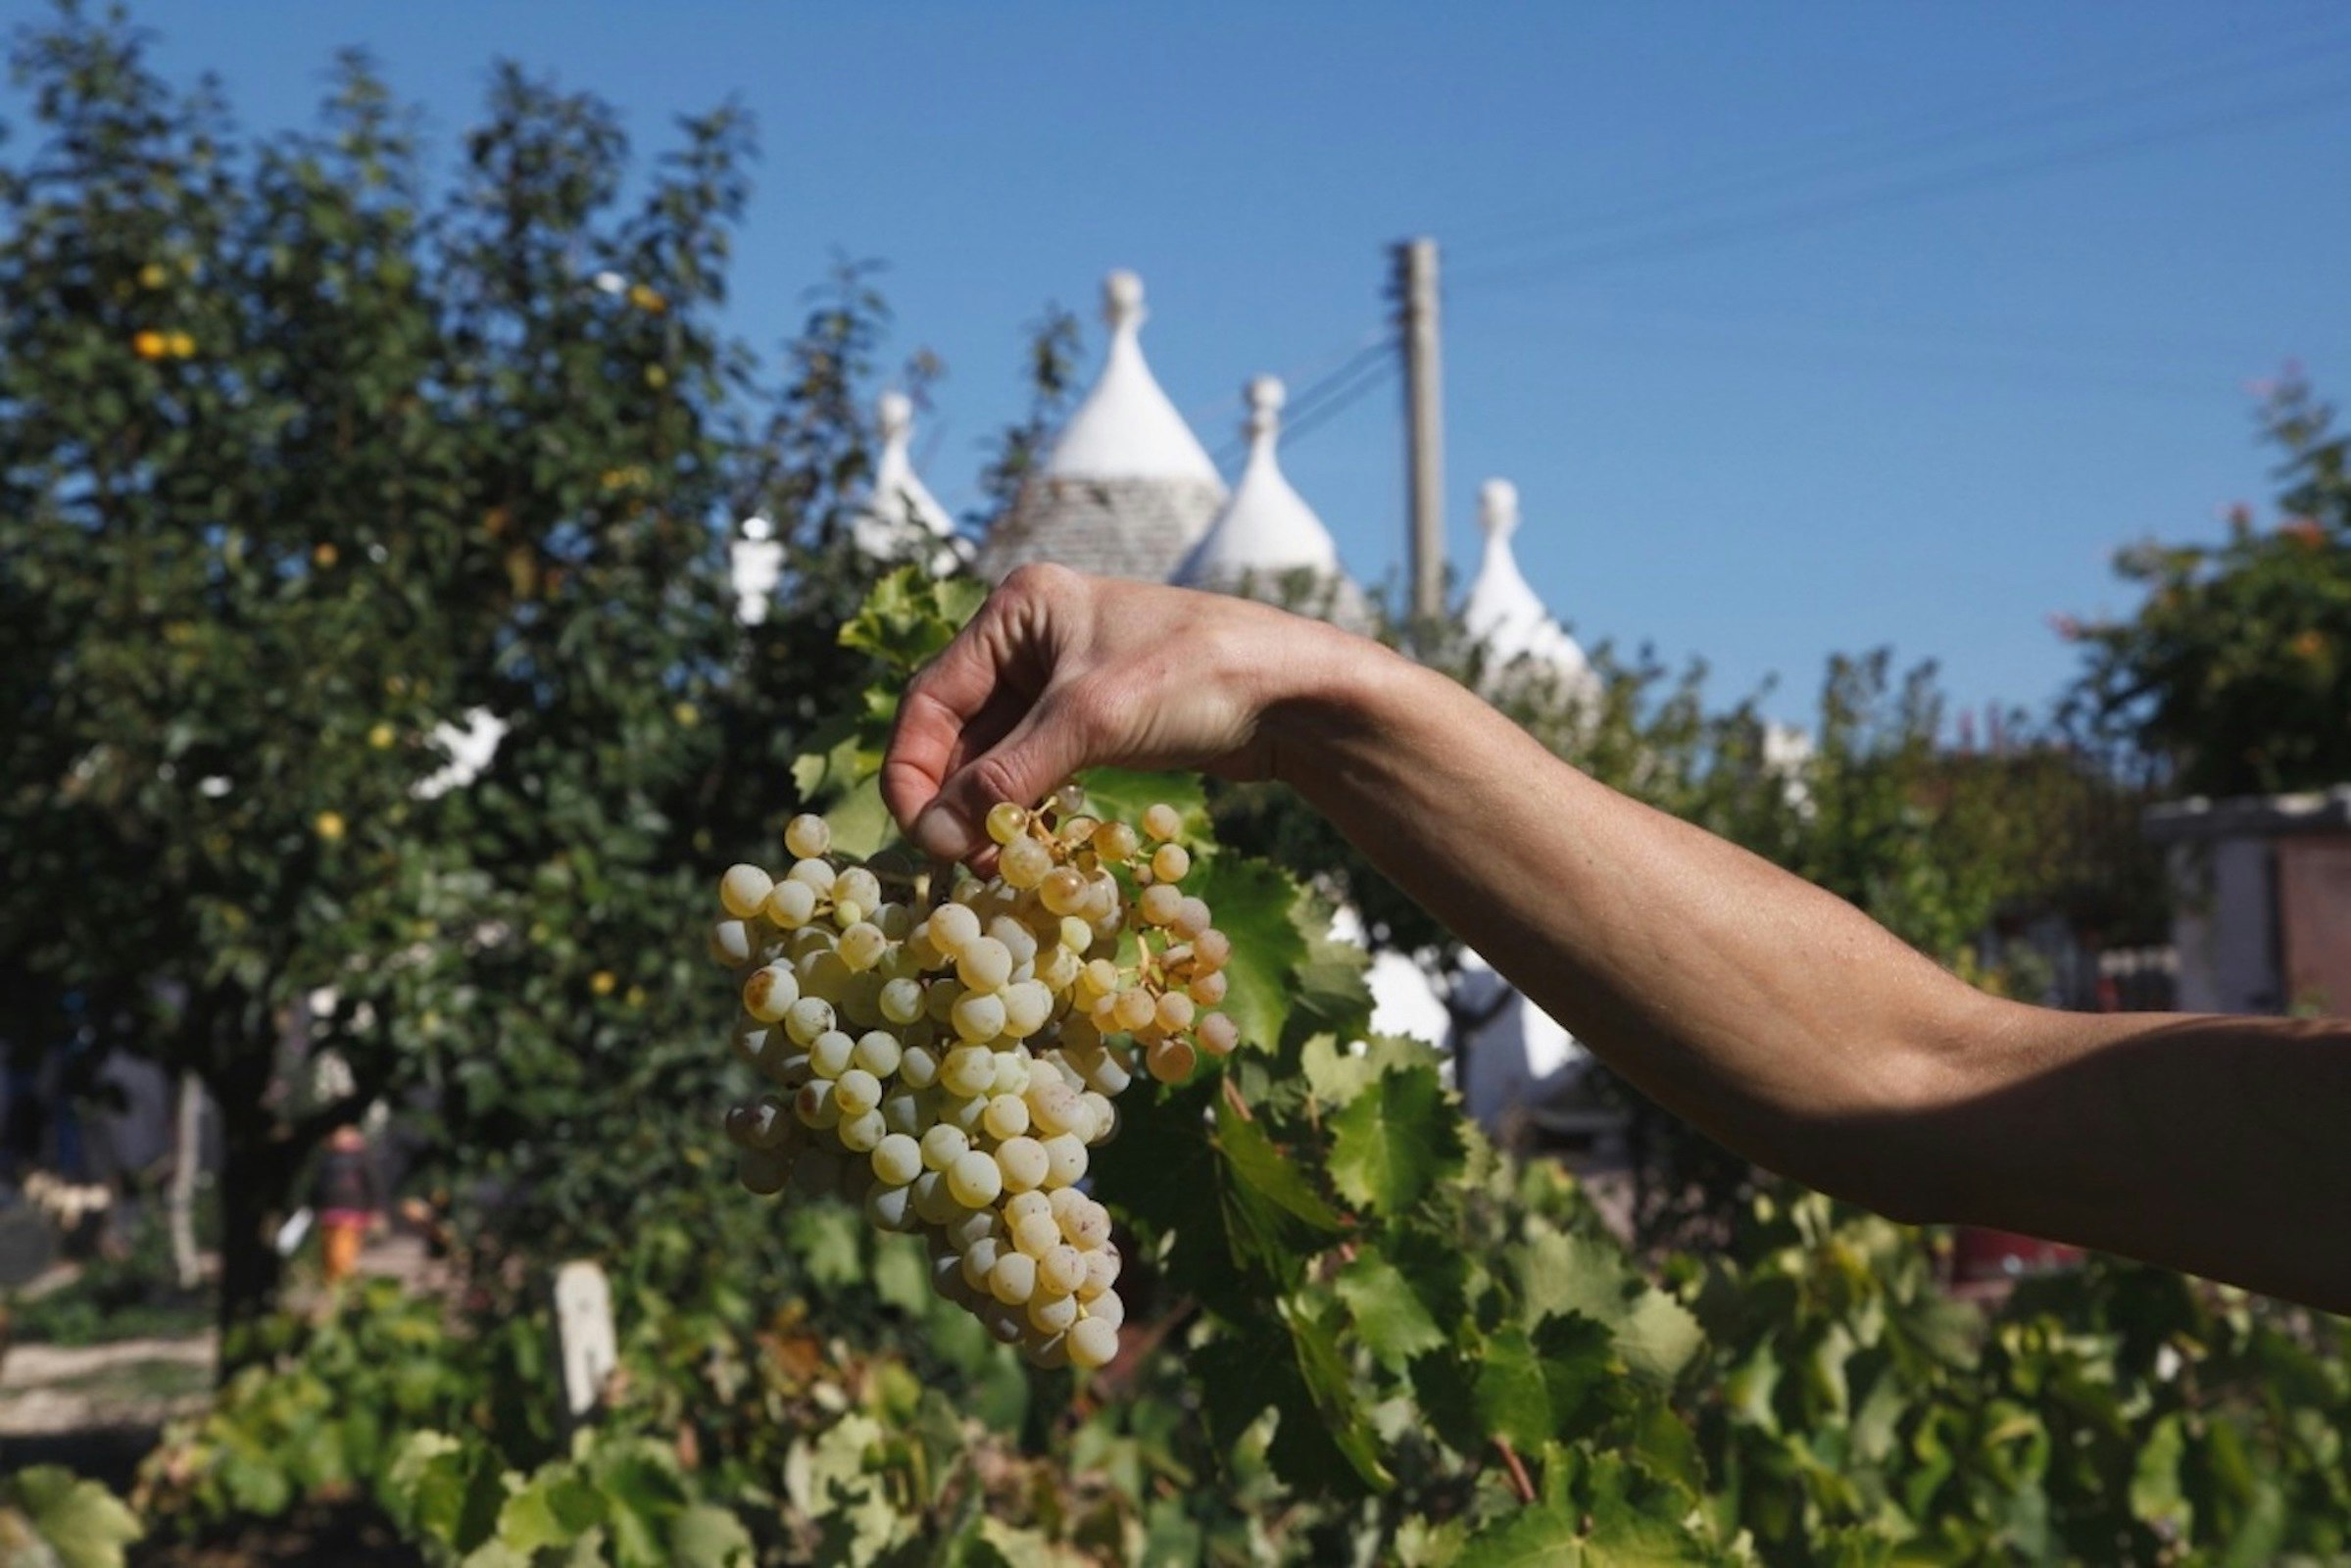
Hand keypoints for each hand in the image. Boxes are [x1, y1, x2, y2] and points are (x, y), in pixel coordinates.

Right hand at [881, 564, 1358, 861]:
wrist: (1295, 694)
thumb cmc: (1197, 677)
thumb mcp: (1091, 721)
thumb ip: (1008, 779)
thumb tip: (935, 838)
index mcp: (1018, 610)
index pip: (932, 697)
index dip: (913, 769)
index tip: (917, 836)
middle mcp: (1031, 638)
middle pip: (957, 730)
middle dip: (949, 797)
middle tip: (949, 864)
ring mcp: (1061, 680)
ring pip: (994, 756)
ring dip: (984, 812)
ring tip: (983, 869)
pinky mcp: (1094, 721)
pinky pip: (1033, 769)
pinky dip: (1021, 810)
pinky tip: (1017, 853)